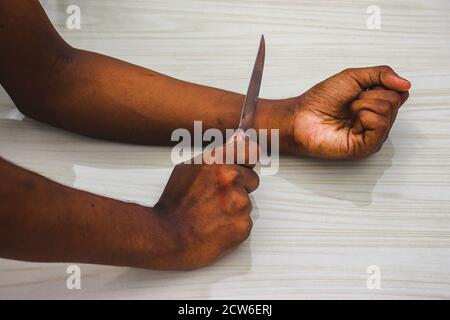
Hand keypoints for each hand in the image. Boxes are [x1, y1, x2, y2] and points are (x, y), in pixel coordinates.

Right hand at [154, 140, 258, 269]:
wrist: (168, 237)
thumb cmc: (174, 205)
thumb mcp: (187, 169)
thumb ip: (213, 158)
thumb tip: (232, 146)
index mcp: (218, 161)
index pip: (249, 149)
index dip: (248, 158)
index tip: (247, 163)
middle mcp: (231, 178)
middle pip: (252, 179)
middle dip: (240, 187)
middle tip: (218, 197)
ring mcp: (240, 202)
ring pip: (247, 203)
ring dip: (234, 208)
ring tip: (212, 214)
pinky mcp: (244, 224)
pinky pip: (245, 221)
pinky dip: (234, 225)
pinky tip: (216, 226)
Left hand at [288, 66, 410, 158]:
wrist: (301, 117)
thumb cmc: (320, 101)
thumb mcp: (353, 76)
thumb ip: (381, 74)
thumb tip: (406, 84)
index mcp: (375, 105)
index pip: (399, 91)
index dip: (381, 85)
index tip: (360, 90)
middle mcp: (377, 120)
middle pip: (395, 99)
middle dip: (369, 95)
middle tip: (349, 103)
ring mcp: (373, 135)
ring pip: (388, 109)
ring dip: (363, 104)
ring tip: (348, 112)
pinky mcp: (367, 146)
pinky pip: (381, 125)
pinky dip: (365, 116)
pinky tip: (352, 122)